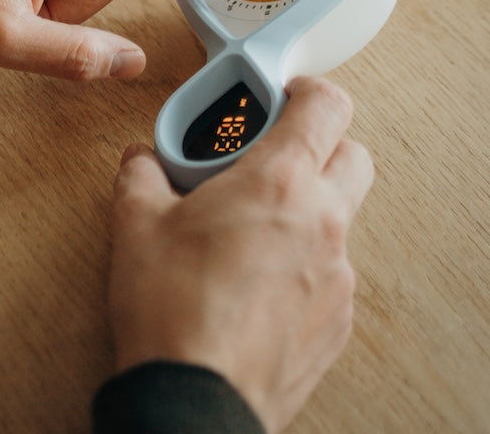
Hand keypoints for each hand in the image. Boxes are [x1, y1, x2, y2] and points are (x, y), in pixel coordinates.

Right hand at [105, 76, 372, 432]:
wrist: (192, 400)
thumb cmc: (171, 310)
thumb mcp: (135, 222)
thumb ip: (142, 173)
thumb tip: (142, 162)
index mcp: (279, 183)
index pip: (328, 106)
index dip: (307, 89)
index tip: (281, 94)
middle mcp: (323, 223)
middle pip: (354, 155)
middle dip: (318, 145)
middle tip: (267, 155)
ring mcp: (337, 277)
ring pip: (341, 217)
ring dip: (306, 208)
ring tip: (247, 225)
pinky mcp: (337, 323)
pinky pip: (331, 271)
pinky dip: (303, 261)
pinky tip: (254, 278)